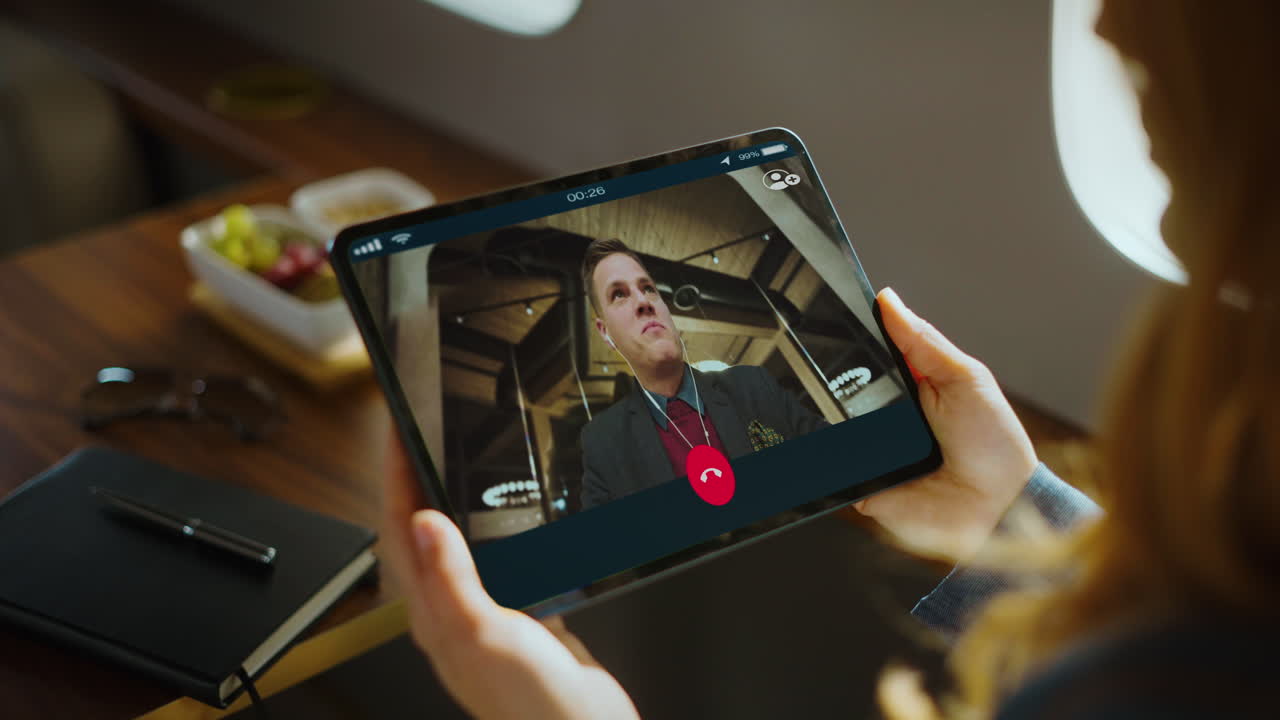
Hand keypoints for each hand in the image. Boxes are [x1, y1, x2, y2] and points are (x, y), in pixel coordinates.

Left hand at [382, 435, 639, 719]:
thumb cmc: (531, 704)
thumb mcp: (486, 633)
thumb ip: (454, 577)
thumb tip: (424, 521)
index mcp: (433, 615)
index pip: (400, 532)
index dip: (395, 477)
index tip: (397, 431)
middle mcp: (452, 613)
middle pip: (421, 534)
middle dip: (416, 483)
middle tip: (420, 435)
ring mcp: (487, 614)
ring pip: (460, 545)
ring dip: (452, 502)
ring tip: (454, 460)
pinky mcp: (522, 617)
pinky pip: (501, 563)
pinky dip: (499, 531)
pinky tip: (512, 518)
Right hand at [853, 288, 1038, 563]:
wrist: (1000, 511)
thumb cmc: (995, 445)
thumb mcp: (965, 379)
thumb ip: (924, 342)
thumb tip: (888, 300)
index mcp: (911, 386)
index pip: (870, 356)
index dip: (851, 339)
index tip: (828, 318)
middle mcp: (888, 418)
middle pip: (842, 390)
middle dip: (830, 379)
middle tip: (820, 367)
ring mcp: (873, 452)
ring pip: (831, 428)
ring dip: (827, 419)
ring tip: (829, 409)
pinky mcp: (863, 486)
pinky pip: (834, 471)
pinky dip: (829, 461)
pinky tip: (832, 448)